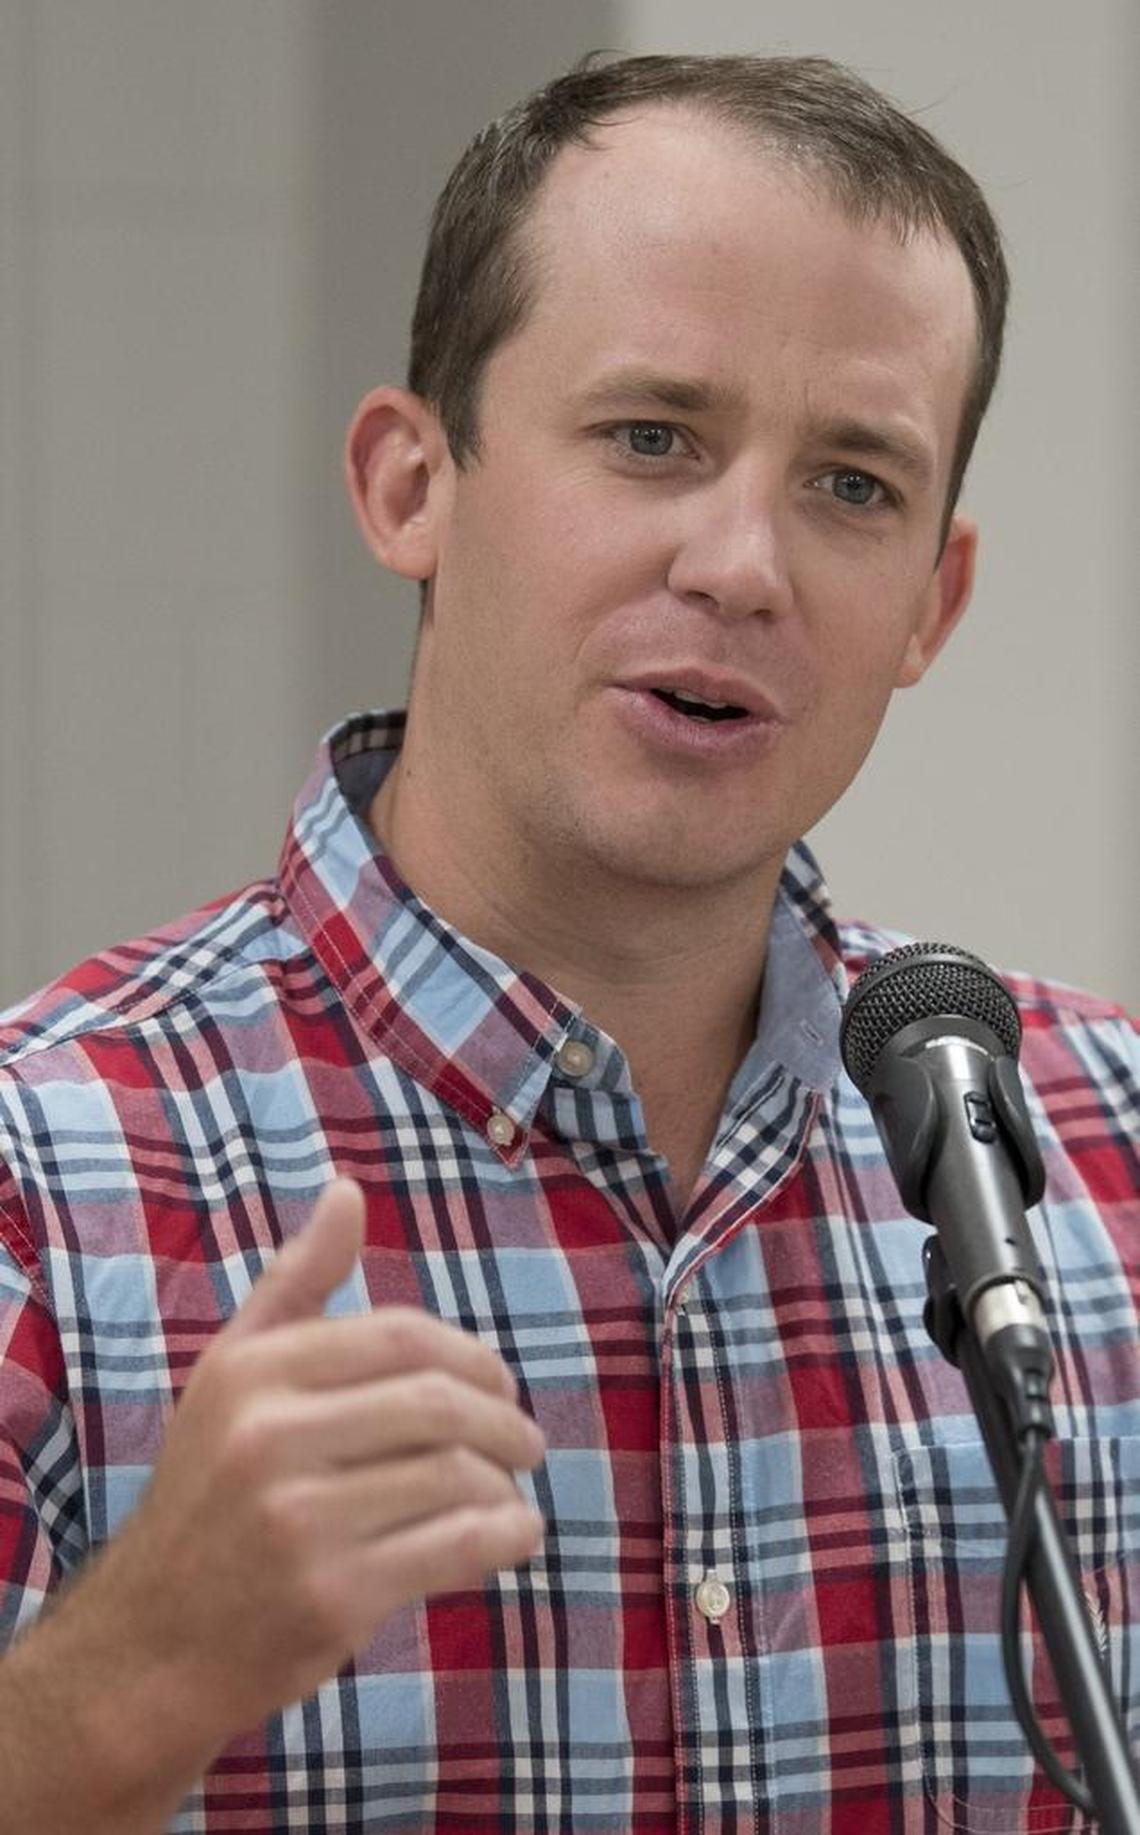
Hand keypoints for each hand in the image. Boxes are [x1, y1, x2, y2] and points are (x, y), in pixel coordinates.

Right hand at [93, 1177, 544, 1752]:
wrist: (148, 1644)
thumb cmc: (207, 1495)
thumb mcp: (232, 1376)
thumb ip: (296, 1283)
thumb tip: (348, 1191)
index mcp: (254, 1372)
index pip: (403, 1336)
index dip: (473, 1355)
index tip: (500, 1384)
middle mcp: (270, 1438)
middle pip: (440, 1404)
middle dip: (505, 1421)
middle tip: (526, 1443)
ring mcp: (301, 1521)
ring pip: (455, 1477)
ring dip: (505, 1485)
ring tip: (512, 1494)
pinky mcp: (332, 1597)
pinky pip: (454, 1548)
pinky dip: (504, 1538)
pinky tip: (515, 1537)